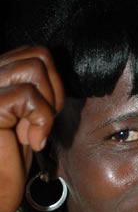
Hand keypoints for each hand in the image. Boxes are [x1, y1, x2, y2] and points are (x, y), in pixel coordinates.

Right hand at [0, 46, 63, 211]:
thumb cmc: (10, 159)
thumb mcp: (27, 116)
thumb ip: (35, 89)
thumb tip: (53, 69)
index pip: (33, 51)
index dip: (52, 81)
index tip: (43, 114)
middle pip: (38, 55)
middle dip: (53, 91)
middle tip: (40, 123)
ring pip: (35, 68)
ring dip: (46, 105)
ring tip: (32, 131)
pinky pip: (29, 96)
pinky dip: (41, 121)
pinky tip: (30, 141)